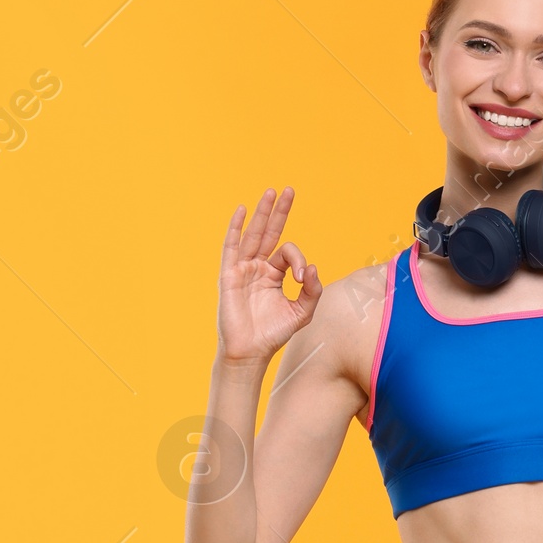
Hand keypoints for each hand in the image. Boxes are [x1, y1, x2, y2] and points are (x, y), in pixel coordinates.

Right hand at [219, 188, 323, 364]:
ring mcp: (242, 269)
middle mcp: (257, 267)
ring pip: (253, 235)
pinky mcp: (230, 275)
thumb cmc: (273, 334)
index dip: (298, 260)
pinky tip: (242, 210)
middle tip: (289, 190)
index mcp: (273, 274)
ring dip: (262, 213)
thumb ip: (312, 290)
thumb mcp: (301, 312)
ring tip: (271, 192)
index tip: (302, 279)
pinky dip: (235, 228)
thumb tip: (312, 267)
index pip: (287, 252)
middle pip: (269, 232)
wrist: (250, 352)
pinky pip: (231, 247)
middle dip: (279, 212)